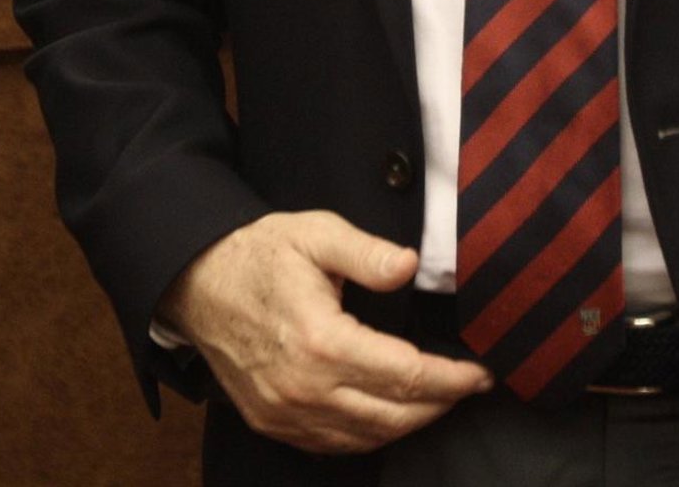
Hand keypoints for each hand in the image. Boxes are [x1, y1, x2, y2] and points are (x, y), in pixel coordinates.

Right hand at [156, 211, 492, 454]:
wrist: (197, 284)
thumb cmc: (261, 254)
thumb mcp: (316, 233)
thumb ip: (367, 252)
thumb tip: (410, 265)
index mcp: (322, 341)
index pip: (405, 374)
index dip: (450, 378)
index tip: (481, 372)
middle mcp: (305, 388)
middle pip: (394, 414)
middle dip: (441, 403)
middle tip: (471, 385)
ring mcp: (287, 412)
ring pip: (367, 437)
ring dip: (411, 422)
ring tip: (441, 399)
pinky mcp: (273, 422)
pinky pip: (335, 445)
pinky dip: (372, 434)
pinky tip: (391, 414)